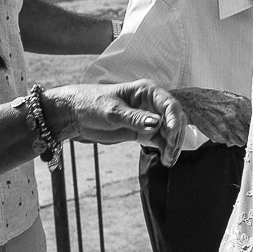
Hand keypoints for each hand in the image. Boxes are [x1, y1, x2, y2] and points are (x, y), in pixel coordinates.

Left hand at [45, 80, 185, 166]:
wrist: (76, 114)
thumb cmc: (92, 103)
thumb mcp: (112, 111)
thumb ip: (135, 118)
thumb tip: (157, 124)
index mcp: (147, 91)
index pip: (170, 104)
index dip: (174, 119)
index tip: (170, 135)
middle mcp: (151, 103)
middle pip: (174, 119)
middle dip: (176, 136)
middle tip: (169, 152)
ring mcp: (149, 118)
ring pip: (170, 132)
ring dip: (172, 145)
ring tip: (168, 160)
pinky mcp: (143, 131)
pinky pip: (161, 140)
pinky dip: (165, 149)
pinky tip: (165, 160)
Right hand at [169, 87, 250, 147]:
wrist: (195, 102)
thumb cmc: (216, 100)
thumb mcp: (235, 99)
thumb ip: (247, 111)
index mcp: (242, 105)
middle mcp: (235, 116)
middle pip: (250, 134)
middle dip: (246, 133)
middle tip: (239, 127)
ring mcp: (227, 127)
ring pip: (241, 141)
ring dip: (237, 137)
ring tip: (229, 127)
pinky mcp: (219, 136)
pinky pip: (229, 142)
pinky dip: (227, 138)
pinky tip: (221, 129)